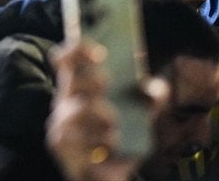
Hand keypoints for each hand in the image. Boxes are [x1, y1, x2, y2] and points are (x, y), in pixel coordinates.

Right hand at [46, 40, 167, 180]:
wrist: (109, 177)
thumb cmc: (119, 141)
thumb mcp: (140, 116)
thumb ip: (149, 99)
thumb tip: (157, 87)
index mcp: (78, 88)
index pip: (67, 60)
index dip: (78, 50)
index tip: (99, 51)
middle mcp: (65, 104)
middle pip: (70, 81)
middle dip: (87, 78)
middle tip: (105, 81)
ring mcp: (61, 127)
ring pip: (71, 112)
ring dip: (95, 112)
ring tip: (114, 122)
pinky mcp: (62, 151)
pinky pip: (74, 142)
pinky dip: (97, 141)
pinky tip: (112, 142)